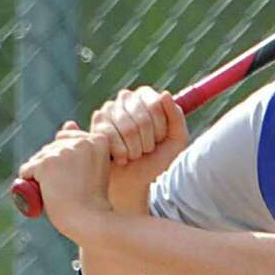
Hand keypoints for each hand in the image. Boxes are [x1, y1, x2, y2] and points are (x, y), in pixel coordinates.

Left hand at [17, 122, 112, 239]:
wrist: (90, 221)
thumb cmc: (93, 199)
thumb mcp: (94, 168)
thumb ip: (85, 145)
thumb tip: (69, 123)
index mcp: (99, 140)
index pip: (68, 140)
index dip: (69, 163)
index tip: (81, 180)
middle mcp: (81, 141)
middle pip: (52, 148)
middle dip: (53, 167)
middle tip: (70, 189)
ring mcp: (63, 152)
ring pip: (39, 158)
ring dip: (41, 175)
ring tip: (59, 193)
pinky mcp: (45, 163)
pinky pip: (27, 170)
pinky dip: (29, 182)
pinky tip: (45, 193)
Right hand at [91, 87, 188, 211]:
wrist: (133, 180)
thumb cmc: (155, 158)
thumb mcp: (176, 140)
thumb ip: (177, 117)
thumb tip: (164, 94)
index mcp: (146, 96)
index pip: (156, 105)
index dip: (160, 129)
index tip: (159, 138)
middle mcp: (126, 97)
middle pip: (143, 119)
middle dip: (148, 143)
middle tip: (145, 149)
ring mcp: (109, 108)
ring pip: (128, 130)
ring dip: (135, 150)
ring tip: (133, 153)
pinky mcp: (96, 123)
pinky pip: (112, 138)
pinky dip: (121, 154)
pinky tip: (121, 157)